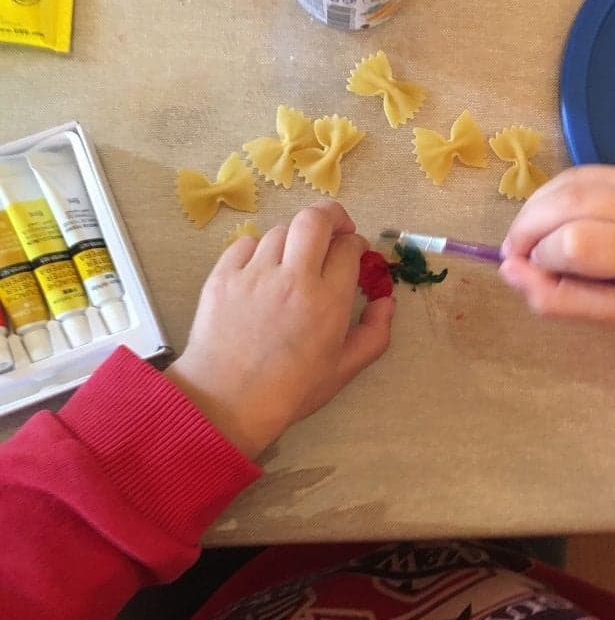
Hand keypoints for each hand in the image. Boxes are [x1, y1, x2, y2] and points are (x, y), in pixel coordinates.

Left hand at [166, 202, 393, 458]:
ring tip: (295, 259)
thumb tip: (387, 301)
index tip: (355, 255)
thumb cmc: (290, 390)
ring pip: (281, 230)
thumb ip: (375, 333)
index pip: (349, 247)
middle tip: (336, 231)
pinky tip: (263, 270)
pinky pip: (245, 243)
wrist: (226, 402)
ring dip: (296, 239)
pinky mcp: (222, 275)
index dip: (356, 245)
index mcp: (327, 301)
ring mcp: (254, 273)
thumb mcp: (344, 370)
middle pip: (315, 219)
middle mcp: (292, 278)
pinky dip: (260, 249)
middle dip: (332, 217)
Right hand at [499, 163, 614, 334]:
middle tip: (515, 255)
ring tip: (530, 240)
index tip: (535, 273)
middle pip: (566, 201)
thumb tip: (508, 271)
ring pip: (568, 182)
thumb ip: (560, 299)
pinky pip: (582, 174)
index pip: (576, 242)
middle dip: (526, 227)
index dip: (542, 257)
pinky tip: (556, 221)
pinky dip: (556, 198)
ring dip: (535, 209)